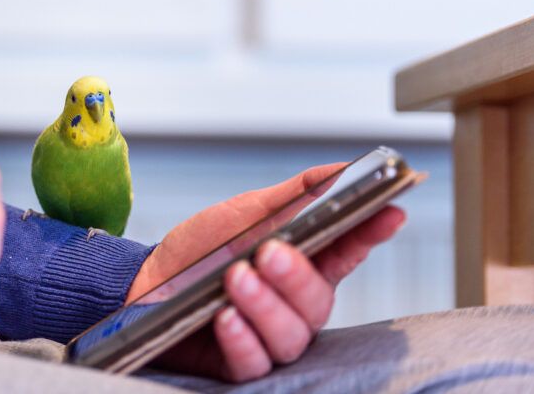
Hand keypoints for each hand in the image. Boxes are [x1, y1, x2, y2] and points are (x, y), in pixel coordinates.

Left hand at [128, 164, 405, 382]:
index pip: (346, 251)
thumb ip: (294, 196)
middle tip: (269, 253)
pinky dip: (241, 338)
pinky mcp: (238, 364)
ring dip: (264, 305)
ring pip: (290, 335)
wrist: (144, 283)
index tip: (389, 212)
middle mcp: (292, 306)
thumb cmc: (198, 250)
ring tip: (236, 279)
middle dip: (296, 276)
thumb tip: (339, 169)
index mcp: (302, 266)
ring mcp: (267, 337)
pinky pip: (253, 361)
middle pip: (318, 302)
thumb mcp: (244, 213)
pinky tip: (226, 318)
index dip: (370, 234)